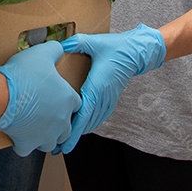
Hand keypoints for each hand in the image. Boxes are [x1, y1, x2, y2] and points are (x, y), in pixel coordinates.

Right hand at [0, 40, 81, 155]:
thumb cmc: (24, 74)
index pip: (76, 104)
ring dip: (45, 136)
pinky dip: (23, 144)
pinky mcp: (29, 143)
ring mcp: (46, 135)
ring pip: (51, 142)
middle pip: (67, 128)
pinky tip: (19, 135)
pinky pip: (28, 148)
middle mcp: (61, 121)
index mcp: (68, 99)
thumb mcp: (42, 53)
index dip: (67, 100)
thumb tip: (59, 48)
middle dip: (59, 123)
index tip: (58, 97)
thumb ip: (55, 50)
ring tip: (35, 127)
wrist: (3, 94)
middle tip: (47, 115)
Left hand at [54, 23, 165, 153]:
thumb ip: (76, 43)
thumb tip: (59, 44)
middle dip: (72, 137)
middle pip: (86, 123)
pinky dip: (88, 125)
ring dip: (80, 133)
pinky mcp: (110, 99)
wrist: (135, 52)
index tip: (64, 143)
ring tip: (64, 144)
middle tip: (56, 149)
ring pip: (93, 122)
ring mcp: (108, 100)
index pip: (84, 113)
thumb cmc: (114, 47)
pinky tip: (80, 129)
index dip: (73, 130)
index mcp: (97, 86)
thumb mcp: (93, 42)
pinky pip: (99, 117)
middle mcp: (103, 97)